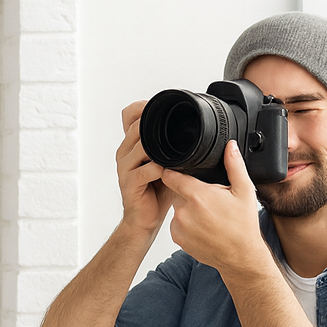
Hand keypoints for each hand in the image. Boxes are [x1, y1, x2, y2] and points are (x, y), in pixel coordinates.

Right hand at [115, 101, 172, 236]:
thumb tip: (201, 130)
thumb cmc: (157, 191)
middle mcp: (125, 151)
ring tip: (176, 158)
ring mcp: (125, 167)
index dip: (145, 107)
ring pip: (141, 146)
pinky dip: (160, 170)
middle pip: (137, 126)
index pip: (130, 113)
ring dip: (161, 150)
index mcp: (131, 143)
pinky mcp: (129, 183)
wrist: (145, 219)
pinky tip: (169, 175)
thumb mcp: (167, 162)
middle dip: (159, 129)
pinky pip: (145, 171)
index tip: (166, 112)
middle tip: (178, 138)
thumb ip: (174, 146)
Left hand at [160, 140, 270, 277]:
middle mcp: (184, 211)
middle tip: (209, 200)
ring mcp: (179, 226)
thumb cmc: (243, 226)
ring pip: (178, 208)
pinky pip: (177, 224)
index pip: (171, 176)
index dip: (173, 171)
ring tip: (208, 216)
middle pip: (177, 192)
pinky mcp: (177, 238)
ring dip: (188, 209)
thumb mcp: (244, 192)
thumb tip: (229, 146)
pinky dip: (186, 224)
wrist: (239, 257)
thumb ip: (234, 166)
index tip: (176, 170)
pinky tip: (202, 227)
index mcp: (198, 195)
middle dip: (189, 193)